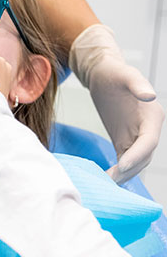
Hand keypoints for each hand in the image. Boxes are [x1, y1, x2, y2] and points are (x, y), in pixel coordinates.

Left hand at [88, 62, 163, 182]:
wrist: (103, 74)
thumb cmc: (114, 72)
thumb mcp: (125, 74)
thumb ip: (137, 83)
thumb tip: (150, 95)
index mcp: (152, 116)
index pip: (149, 141)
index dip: (137, 155)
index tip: (121, 166)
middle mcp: (148, 129)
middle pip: (143, 157)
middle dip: (129, 170)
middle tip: (109, 181)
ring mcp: (137, 137)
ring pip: (135, 162)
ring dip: (123, 175)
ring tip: (105, 184)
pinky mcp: (125, 140)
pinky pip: (124, 160)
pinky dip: (117, 171)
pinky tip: (104, 179)